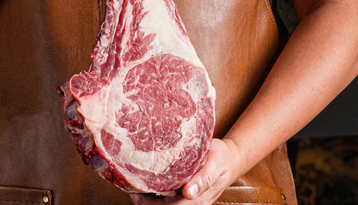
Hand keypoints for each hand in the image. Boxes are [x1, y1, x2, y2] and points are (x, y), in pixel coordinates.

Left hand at [128, 138, 246, 204]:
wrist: (229, 158)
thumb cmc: (222, 159)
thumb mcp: (216, 164)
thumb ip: (204, 178)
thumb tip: (188, 193)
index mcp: (197, 200)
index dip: (150, 204)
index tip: (135, 193)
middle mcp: (188, 202)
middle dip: (143, 200)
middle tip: (128, 185)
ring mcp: (184, 198)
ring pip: (160, 202)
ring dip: (145, 196)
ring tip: (130, 181)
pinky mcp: (179, 190)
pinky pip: (162, 195)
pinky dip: (150, 189)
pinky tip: (141, 178)